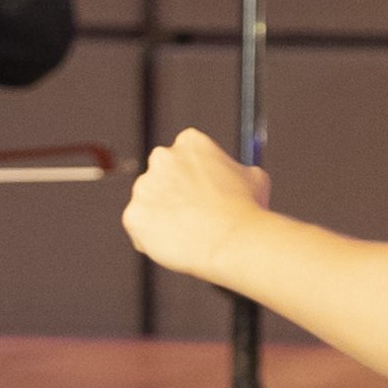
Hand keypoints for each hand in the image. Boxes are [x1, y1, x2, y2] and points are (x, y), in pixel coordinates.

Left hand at [122, 127, 262, 284]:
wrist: (233, 241)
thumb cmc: (248, 210)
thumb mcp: (254, 177)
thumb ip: (238, 171)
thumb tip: (239, 173)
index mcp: (190, 142)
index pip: (183, 156)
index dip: (194, 179)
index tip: (203, 195)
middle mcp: (162, 158)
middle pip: (161, 178)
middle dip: (172, 195)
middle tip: (193, 217)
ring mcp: (144, 186)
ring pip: (149, 206)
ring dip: (163, 219)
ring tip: (191, 236)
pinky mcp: (133, 215)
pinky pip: (140, 230)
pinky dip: (153, 240)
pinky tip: (178, 246)